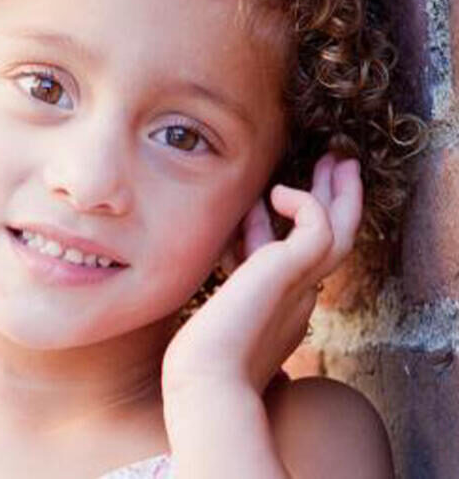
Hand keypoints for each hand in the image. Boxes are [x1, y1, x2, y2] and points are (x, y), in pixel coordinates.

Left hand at [162, 152, 362, 399]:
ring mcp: (301, 286)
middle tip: (335, 165)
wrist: (205, 381)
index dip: (282, 221)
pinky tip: (277, 192)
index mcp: (283, 306)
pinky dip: (303, 203)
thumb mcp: (222, 304)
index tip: (269, 195)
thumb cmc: (200, 356)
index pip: (293, 254)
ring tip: (338, 159)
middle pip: (332, 240)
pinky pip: (317, 225)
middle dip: (333, 201)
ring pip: (339, 231)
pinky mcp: (293, 273)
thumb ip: (232, 277)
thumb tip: (230, 242)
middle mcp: (300, 296)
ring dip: (339, 194)